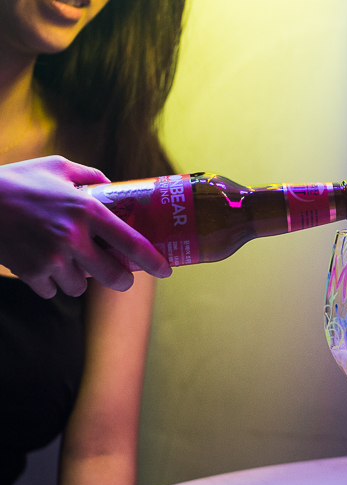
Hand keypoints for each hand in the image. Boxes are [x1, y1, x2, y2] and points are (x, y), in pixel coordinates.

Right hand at [0, 156, 171, 297]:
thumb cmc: (16, 181)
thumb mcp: (56, 167)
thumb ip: (89, 176)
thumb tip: (114, 186)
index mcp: (87, 210)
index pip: (132, 243)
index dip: (153, 261)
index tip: (166, 270)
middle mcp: (73, 237)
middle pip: (114, 276)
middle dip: (121, 280)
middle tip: (121, 277)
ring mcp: (51, 257)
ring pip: (80, 286)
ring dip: (78, 279)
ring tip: (67, 262)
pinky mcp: (30, 273)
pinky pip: (52, 290)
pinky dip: (49, 283)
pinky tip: (42, 266)